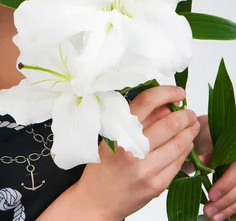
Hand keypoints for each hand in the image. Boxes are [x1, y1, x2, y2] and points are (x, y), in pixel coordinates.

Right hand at [74, 85, 199, 219]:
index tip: (179, 91)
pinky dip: (185, 150)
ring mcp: (146, 168)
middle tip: (189, 113)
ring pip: (179, 144)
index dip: (167, 93)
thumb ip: (138, 118)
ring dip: (190, 132)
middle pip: (169, 123)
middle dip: (185, 115)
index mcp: (119, 129)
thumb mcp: (113, 134)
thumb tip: (166, 104)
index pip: (148, 101)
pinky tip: (186, 144)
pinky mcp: (156, 185)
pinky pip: (178, 163)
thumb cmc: (105, 162)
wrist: (98, 198)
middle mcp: (132, 147)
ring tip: (192, 126)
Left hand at [180, 114, 235, 219]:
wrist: (215, 135)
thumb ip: (209, 149)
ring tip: (212, 217)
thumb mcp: (210, 136)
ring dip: (227, 209)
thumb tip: (203, 162)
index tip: (211, 195)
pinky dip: (230, 210)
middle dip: (224, 202)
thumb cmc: (211, 133)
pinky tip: (221, 217)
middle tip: (209, 210)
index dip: (225, 185)